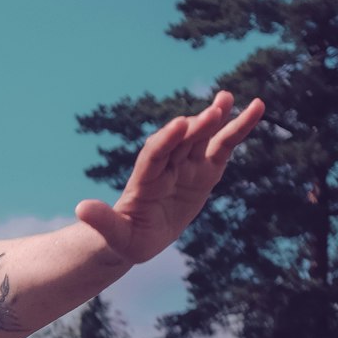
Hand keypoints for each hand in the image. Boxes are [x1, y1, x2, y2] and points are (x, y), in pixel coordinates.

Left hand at [75, 91, 264, 263]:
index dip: (166, 141)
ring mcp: (186, 167)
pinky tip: (256, 108)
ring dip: (214, 119)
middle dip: (196, 128)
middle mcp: (166, 168)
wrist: (137, 236)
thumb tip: (81, 208)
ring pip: (202, 139)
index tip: (178, 125)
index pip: (154, 156)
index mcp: (144, 181)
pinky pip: (223, 147)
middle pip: (181, 143)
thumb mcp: (115, 236)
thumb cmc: (125, 239)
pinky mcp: (204, 171)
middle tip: (214, 111)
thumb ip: (103, 221)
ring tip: (227, 98)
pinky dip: (237, 129)